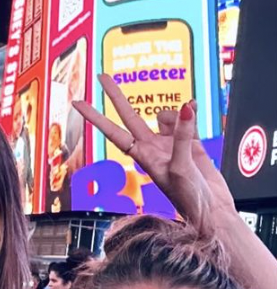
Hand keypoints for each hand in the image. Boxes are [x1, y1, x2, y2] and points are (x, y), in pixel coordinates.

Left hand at [74, 74, 233, 231]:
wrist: (211, 211)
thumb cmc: (189, 199)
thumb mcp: (181, 168)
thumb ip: (181, 136)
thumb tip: (186, 106)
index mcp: (141, 156)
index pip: (113, 131)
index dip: (94, 117)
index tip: (77, 102)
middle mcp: (151, 146)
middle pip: (129, 115)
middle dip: (117, 96)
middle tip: (101, 76)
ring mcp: (170, 143)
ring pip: (167, 114)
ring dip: (177, 115)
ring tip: (188, 135)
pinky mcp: (190, 142)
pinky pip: (187, 118)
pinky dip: (191, 113)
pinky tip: (195, 111)